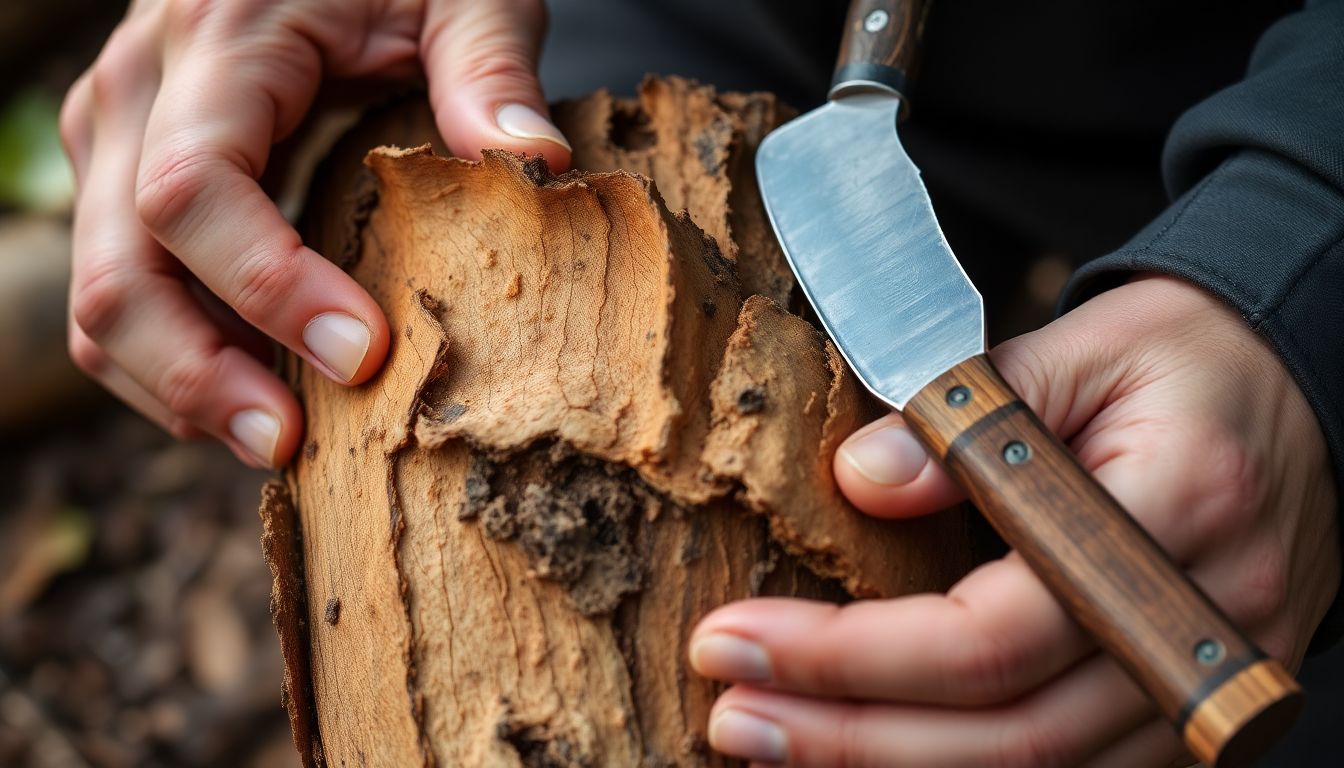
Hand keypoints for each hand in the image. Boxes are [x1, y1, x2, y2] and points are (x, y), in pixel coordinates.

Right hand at [60, 0, 569, 466]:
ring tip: (281, 444)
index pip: (193, 187)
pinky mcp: (126, 179)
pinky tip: (257, 397)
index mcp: (218, 42)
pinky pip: (123, 291)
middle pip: (119, 268)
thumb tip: (536, 161)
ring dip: (179, 386)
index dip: (265, 285)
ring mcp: (116, 142)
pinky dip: (177, 360)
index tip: (361, 352)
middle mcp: (137, 95)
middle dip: (197, 374)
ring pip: (101, 299)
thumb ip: (489, 60)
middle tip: (292, 446)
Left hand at [690, 276, 1339, 765]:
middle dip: (848, 735)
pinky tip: (872, 744)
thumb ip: (969, 410)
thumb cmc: (1186, 358)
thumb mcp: (1084, 343)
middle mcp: (1204, 625)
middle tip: (730, 714)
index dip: (850, 655)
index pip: (994, 631)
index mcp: (1175, 512)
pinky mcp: (1189, 710)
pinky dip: (961, 766)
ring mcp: (1209, 686)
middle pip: (1009, 733)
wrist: (1296, 393)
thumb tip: (860, 480)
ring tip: (773, 740)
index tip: (733, 638)